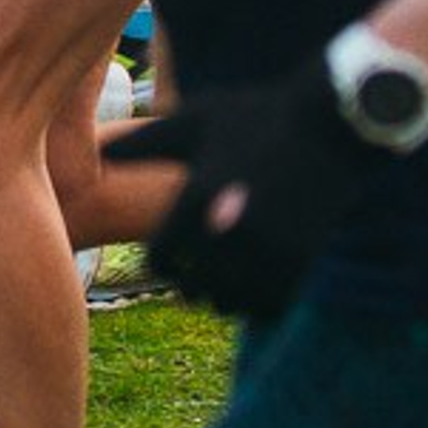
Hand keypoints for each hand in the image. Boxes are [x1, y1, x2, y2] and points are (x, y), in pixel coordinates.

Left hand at [111, 57, 403, 317]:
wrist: (332, 125)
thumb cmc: (255, 117)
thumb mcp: (193, 122)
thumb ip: (143, 144)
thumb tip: (96, 152)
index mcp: (196, 197)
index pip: (161, 259)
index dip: (161, 262)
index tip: (170, 256)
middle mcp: (230, 230)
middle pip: (194, 288)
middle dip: (190, 282)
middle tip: (194, 275)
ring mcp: (269, 250)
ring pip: (231, 304)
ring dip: (222, 298)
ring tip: (223, 279)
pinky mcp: (302, 263)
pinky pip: (268, 309)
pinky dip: (256, 306)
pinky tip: (253, 285)